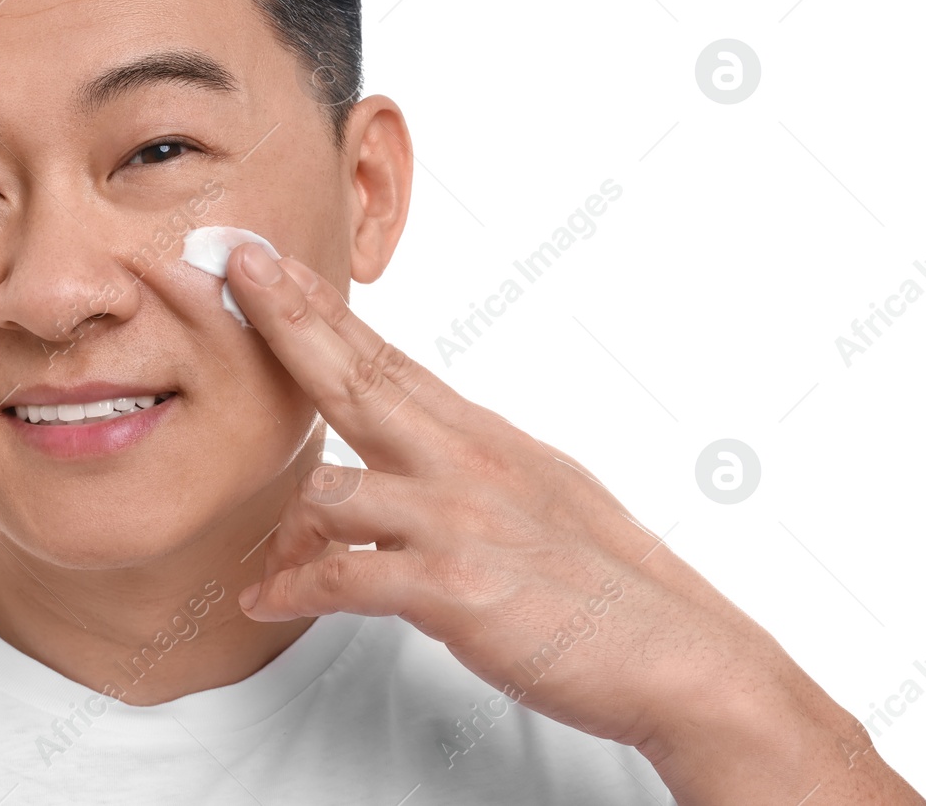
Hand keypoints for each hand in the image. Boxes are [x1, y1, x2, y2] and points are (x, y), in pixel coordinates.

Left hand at [224, 244, 914, 801]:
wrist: (687, 659)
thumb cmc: (612, 587)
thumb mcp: (544, 494)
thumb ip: (474, 464)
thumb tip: (427, 446)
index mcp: (486, 440)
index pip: (390, 361)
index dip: (325, 311)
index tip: (277, 265)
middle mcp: (469, 464)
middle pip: (359, 378)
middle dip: (291, 321)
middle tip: (238, 268)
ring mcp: (460, 520)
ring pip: (332, 491)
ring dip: (285, 531)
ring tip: (266, 567)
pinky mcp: (456, 586)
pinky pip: (343, 578)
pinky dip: (295, 590)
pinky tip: (266, 601)